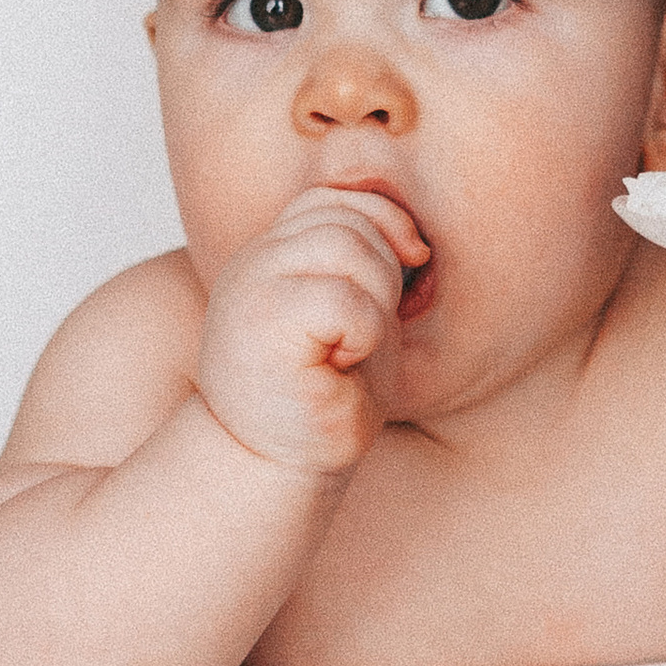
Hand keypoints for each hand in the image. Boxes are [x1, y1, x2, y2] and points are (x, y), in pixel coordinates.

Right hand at [193, 184, 427, 475]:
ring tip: (351, 350)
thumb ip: (370, 262)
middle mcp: (253, 262)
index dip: (381, 225)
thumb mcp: (357, 314)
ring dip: (375, 304)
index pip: (331, 197)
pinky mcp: (263, 325)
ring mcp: (251, 290)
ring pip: (348, 247)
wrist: (272, 468)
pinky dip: (365, 336)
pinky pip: (345, 300)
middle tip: (364, 336)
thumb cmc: (324, 398)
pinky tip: (340, 367)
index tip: (400, 277)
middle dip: (385, 271)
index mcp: (271, 254)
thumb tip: (414, 235)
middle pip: (348, 217)